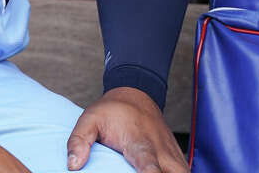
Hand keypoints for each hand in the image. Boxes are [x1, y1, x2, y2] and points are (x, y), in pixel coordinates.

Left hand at [65, 87, 187, 171]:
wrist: (136, 93)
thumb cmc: (113, 110)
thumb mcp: (90, 118)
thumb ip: (79, 140)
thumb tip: (73, 165)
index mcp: (138, 142)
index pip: (148, 165)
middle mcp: (159, 150)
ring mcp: (170, 153)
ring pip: (183, 172)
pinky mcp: (177, 156)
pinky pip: (185, 170)